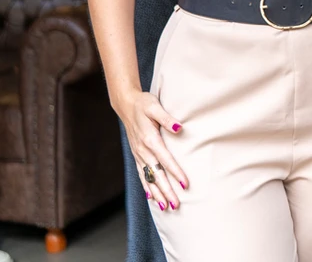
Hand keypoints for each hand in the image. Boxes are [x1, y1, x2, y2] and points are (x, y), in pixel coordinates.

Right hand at [115, 90, 187, 211]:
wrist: (126, 105)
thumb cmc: (144, 104)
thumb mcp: (155, 106)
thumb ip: (167, 118)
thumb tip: (179, 127)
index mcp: (150, 140)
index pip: (166, 160)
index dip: (176, 172)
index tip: (185, 184)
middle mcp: (143, 150)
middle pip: (157, 174)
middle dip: (166, 191)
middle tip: (176, 205)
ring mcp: (138, 154)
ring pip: (148, 178)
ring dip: (156, 193)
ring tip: (165, 207)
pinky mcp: (136, 154)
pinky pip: (141, 174)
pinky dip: (146, 186)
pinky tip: (150, 197)